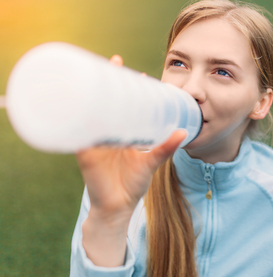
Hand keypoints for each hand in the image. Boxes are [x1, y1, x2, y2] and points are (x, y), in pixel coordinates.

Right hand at [77, 55, 186, 266]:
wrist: (117, 208)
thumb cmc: (133, 185)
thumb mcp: (152, 163)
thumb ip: (166, 148)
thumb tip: (184, 132)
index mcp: (123, 135)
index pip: (126, 107)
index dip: (132, 90)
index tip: (141, 73)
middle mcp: (107, 134)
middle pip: (105, 102)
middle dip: (109, 82)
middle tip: (116, 62)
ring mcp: (94, 140)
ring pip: (91, 110)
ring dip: (93, 91)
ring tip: (99, 72)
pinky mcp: (83, 151)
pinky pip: (78, 131)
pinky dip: (77, 116)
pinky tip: (77, 100)